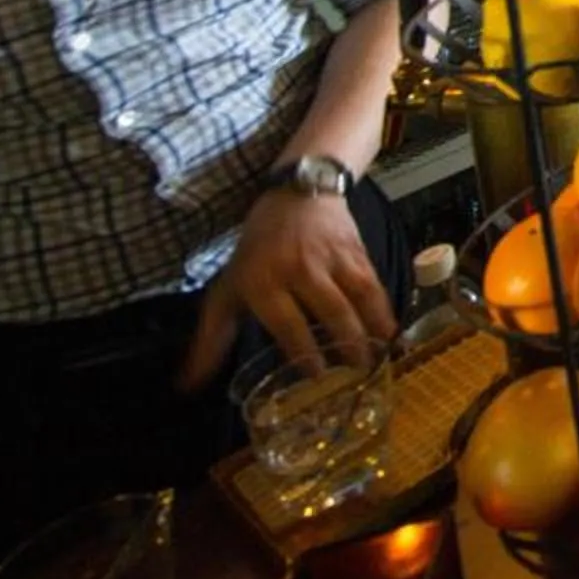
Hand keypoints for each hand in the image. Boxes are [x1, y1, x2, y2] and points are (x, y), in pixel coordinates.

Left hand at [177, 186, 392, 388]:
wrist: (297, 192)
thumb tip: (187, 386)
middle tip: (357, 372)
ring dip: (371, 327)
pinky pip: (373, 283)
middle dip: (346, 344)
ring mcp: (331, 257)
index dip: (304, 352)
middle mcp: (299, 268)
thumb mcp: (228, 287)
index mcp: (263, 281)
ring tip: (379, 355)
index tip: (316, 376)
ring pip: (357, 296)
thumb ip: (212, 337)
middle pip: (329, 311)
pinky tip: (391, 331)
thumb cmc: (259, 248)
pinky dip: (384, 308)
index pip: (287, 324)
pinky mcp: (356, 250)